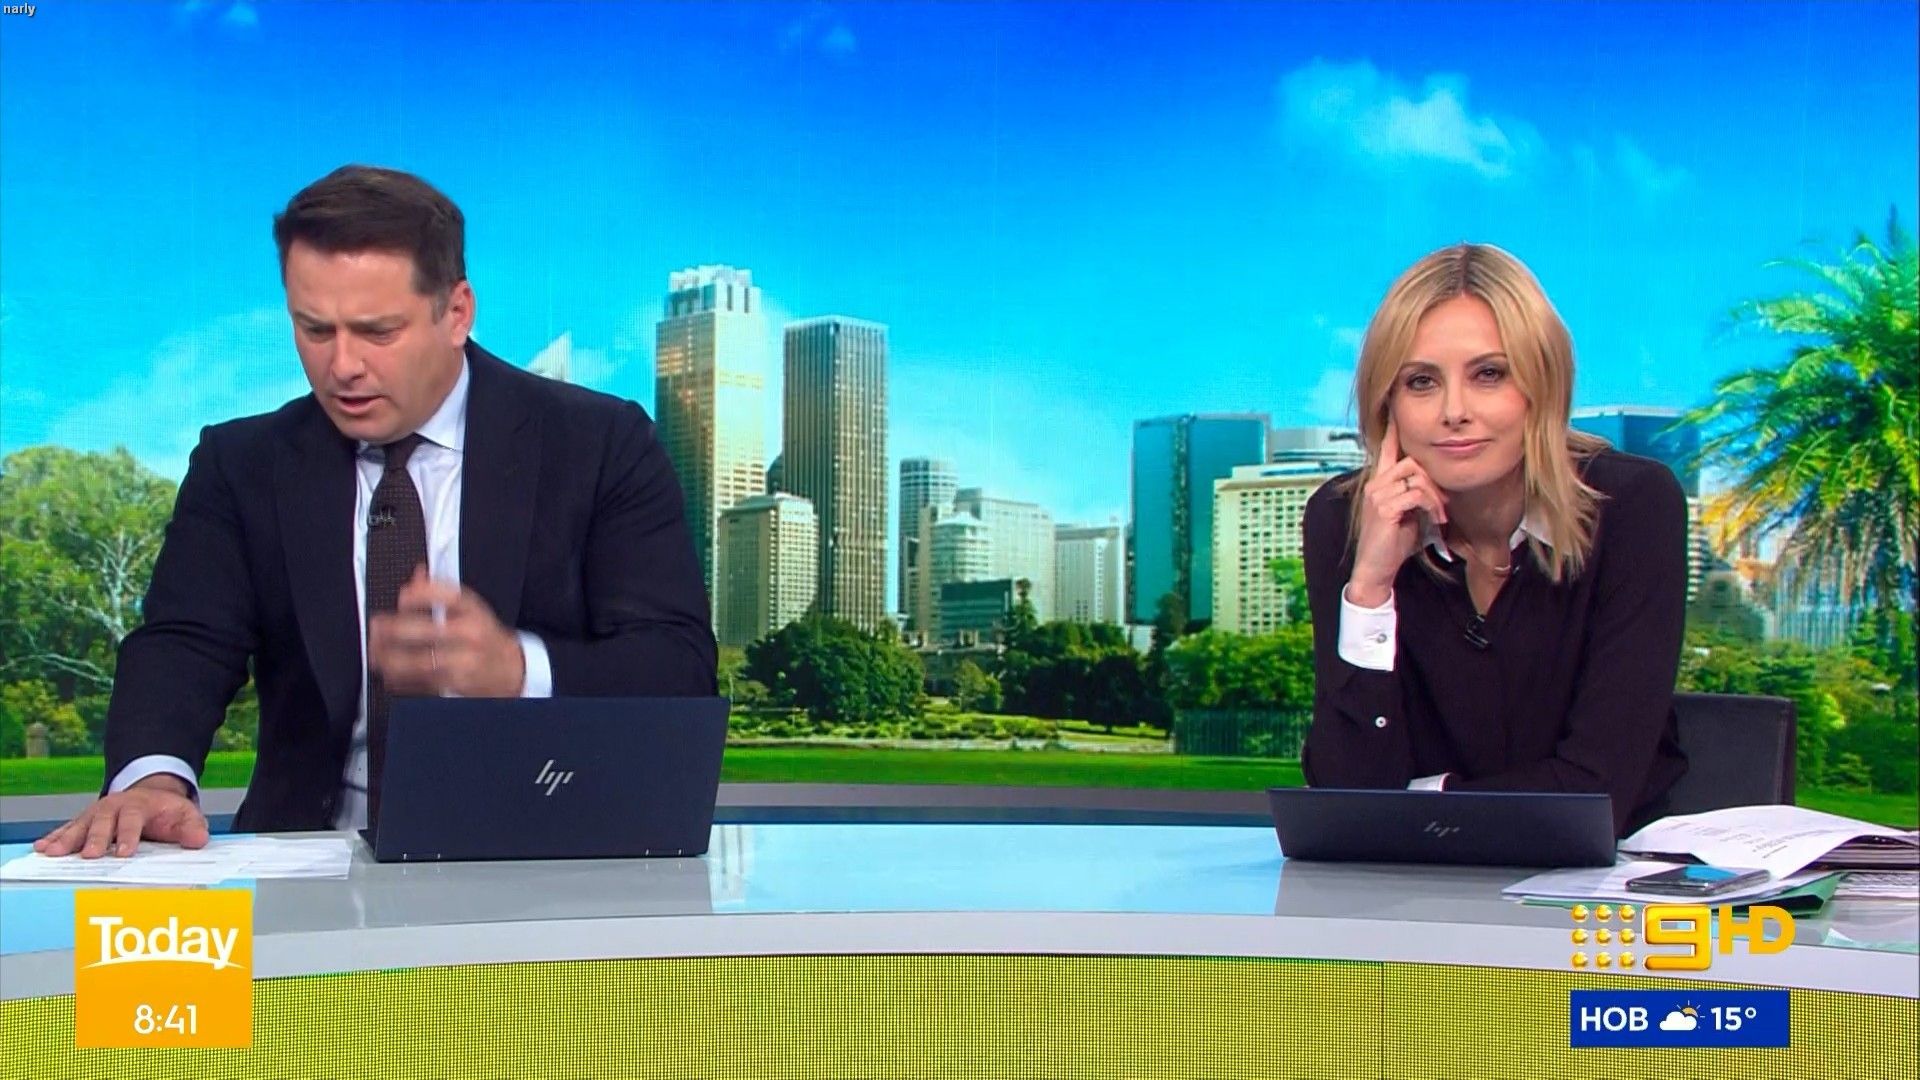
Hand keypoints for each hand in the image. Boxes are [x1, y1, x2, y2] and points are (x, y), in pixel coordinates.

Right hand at [33, 774, 207, 858]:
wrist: (151, 795)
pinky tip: (42, 847)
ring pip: (80, 826)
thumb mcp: (185, 815)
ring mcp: (96, 814)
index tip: (124, 853)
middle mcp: (114, 807)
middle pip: (102, 823)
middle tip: (88, 856)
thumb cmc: (167, 811)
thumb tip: (199, 840)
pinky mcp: (85, 822)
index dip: (128, 836)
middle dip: (95, 839)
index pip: (133, 820)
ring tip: (51, 853)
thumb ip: (192, 827)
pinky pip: (68, 829)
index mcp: (139, 805)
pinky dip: (55, 838)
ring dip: (66, 840)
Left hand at [368, 568, 526, 696]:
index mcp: (474, 611)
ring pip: (420, 661)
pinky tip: (389, 673)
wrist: (511, 670)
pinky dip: (400, 679)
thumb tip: (416, 575)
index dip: (422, 593)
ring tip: (376, 652)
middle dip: (393, 629)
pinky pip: (422, 683)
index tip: (402, 596)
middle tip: (376, 626)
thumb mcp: (471, 608)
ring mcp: (465, 662)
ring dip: (390, 658)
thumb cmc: (485, 637)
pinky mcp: (457, 685)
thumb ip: (440, 590)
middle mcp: (471, 635)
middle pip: (427, 630)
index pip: (450, 596)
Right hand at [1348, 420, 1448, 605]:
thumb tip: (1434, 488)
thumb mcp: (1408, 515)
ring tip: (1439, 515)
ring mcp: (1377, 495)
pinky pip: (1416, 494)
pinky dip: (1431, 506)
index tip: (1398, 413)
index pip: (1385, 449)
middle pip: (1412, 461)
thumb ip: (1415, 496)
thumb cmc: (1392, 544)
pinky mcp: (1384, 508)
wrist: (1376, 570)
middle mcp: (1375, 484)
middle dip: (1434, 481)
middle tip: (1442, 504)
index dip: (1394, 431)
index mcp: (1379, 484)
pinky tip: (1435, 520)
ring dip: (1435, 496)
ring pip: (1416, 477)